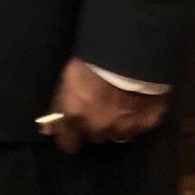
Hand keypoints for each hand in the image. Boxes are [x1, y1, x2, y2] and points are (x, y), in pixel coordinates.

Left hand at [39, 58, 168, 154]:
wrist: (129, 51)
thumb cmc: (91, 62)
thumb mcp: (66, 82)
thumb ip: (58, 109)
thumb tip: (48, 130)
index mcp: (77, 117)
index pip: (68, 144)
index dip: (71, 137)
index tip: (74, 130)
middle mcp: (100, 128)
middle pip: (95, 137)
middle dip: (96, 125)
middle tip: (102, 107)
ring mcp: (125, 127)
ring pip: (118, 134)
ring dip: (117, 124)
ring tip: (121, 104)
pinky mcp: (147, 123)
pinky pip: (140, 127)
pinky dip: (138, 118)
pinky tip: (138, 102)